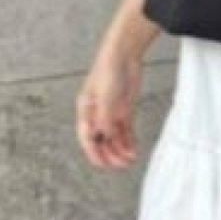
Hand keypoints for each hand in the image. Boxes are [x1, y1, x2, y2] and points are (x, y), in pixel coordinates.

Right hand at [75, 53, 142, 169]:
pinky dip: (129, 142)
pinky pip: (125, 131)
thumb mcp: (106, 97)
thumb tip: (106, 137)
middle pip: (102, 141)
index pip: (87, 138)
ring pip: (114, 139)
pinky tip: (134, 151)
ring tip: (131, 159)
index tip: (102, 165)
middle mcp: (97, 115)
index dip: (94, 153)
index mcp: (86, 111)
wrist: (123, 55)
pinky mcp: (124, 111)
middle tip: (122, 165)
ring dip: (121, 150)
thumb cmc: (108, 70)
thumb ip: (105, 118)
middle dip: (111, 155)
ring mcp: (111, 113)